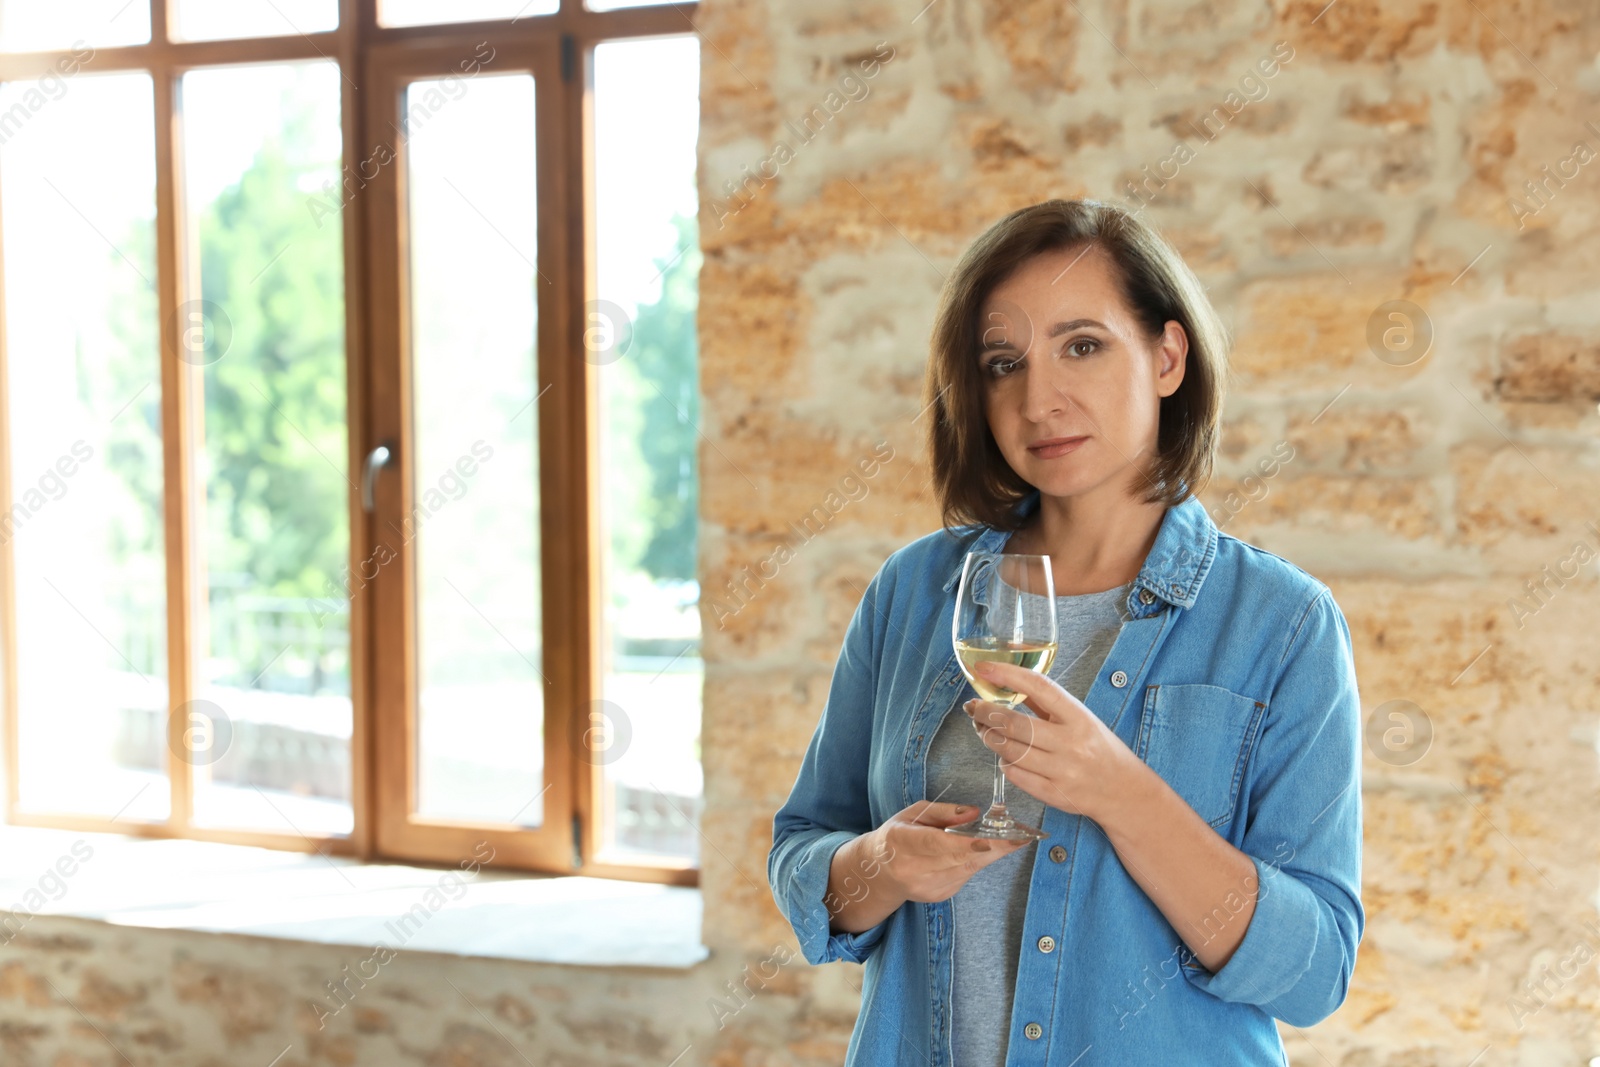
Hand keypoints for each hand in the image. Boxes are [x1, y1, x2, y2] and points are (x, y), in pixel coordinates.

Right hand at [869, 801, 1030, 904]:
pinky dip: (978, 860)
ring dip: (992, 851)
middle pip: (961, 858)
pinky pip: (966, 874)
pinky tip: (983, 848)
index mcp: (902, 843)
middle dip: (995, 845)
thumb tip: (975, 813)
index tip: (996, 837)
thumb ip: (944, 812)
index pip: (939, 844)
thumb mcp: (913, 813)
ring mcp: (928, 887)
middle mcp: (914, 870)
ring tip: (1012, 836)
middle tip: (1022, 834)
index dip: (968, 842)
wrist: (880, 872)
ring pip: (969, 867)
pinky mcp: (940, 895)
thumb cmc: (898, 835)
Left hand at [964, 659, 1137, 822]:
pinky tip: (1005, 756)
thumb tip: (1007, 684)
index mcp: (1080, 717)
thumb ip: (1047, 705)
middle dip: (985, 713)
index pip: (1039, 687)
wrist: (1126, 792)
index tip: (983, 668)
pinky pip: (1016, 776)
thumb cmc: (1100, 750)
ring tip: (984, 730)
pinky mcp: (1054, 795)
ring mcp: (1063, 771)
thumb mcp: (1082, 719)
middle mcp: (1071, 743)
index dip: (1007, 674)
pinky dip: (1004, 763)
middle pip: (1014, 724)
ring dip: (989, 737)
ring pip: (1009, 751)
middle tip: (973, 708)